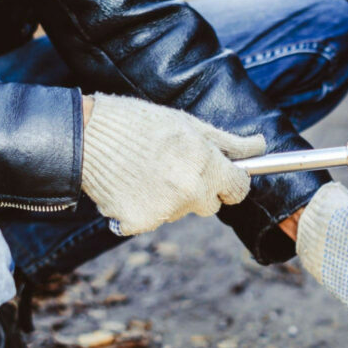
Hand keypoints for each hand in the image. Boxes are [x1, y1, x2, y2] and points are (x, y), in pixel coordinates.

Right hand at [81, 93, 265, 235]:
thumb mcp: (189, 124)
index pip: (239, 189)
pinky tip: (129, 185)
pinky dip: (142, 208)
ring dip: (170, 198)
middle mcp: (190, 193)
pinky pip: (152, 220)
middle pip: (210, 205)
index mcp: (206, 166)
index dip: (231, 181)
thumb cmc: (140, 124)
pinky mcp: (140, 224)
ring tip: (145, 170)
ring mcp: (165, 212)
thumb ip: (228, 142)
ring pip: (180, 212)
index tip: (223, 176)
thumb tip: (260, 146)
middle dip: (199, 189)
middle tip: (173, 166)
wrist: (86, 135)